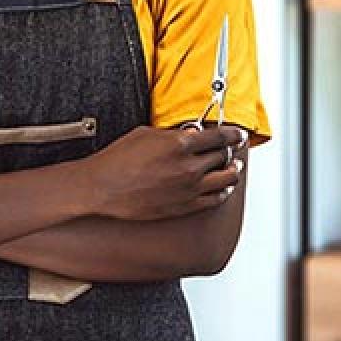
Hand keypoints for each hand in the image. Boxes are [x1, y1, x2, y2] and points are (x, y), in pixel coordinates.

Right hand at [80, 124, 243, 221]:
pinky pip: (215, 199)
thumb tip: (190, 133)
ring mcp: (189, 188)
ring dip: (233, 171)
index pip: (219, 136)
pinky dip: (223, 191)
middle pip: (224, 156)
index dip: (233, 134)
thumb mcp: (145, 134)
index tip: (237, 134)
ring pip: (226, 178)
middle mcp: (189, 167)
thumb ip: (173, 134)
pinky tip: (223, 187)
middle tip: (232, 148)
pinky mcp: (185, 206)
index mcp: (180, 143)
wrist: (103, 189)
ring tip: (234, 167)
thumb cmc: (118, 160)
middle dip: (230, 150)